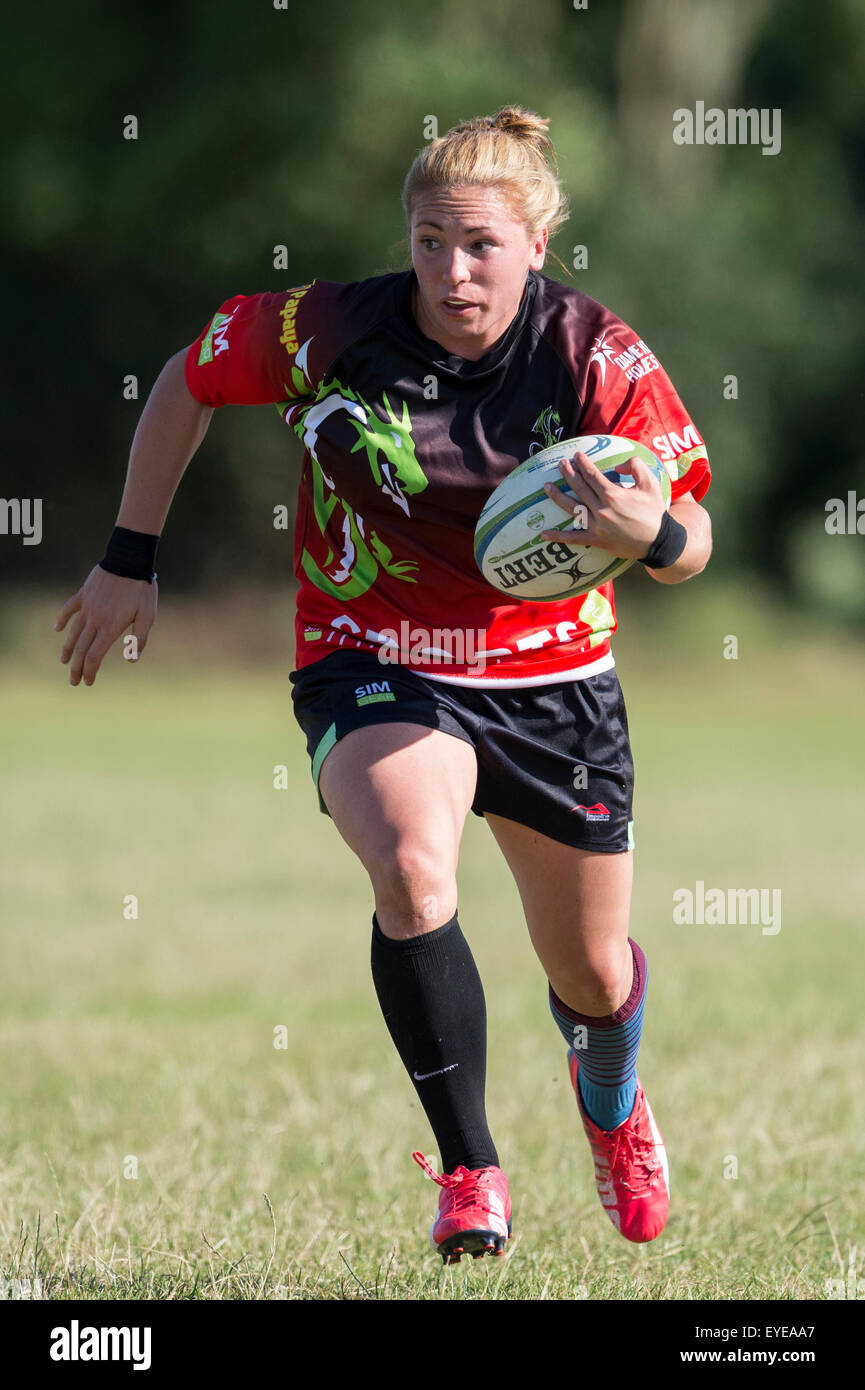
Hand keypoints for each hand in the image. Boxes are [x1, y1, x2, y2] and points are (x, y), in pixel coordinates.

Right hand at [55, 566, 157, 685]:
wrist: (128, 559)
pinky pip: (69, 609)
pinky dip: (62, 619)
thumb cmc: (142, 589)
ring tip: (64, 662)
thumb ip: (139, 638)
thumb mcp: (148, 615)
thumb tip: (131, 660)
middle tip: (74, 682)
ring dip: (68, 649)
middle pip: (81, 649)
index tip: (88, 682)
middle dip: (77, 668)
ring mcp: (87, 606)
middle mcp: (95, 619)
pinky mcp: (84, 594)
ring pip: (73, 632)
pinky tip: (57, 629)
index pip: (94, 656)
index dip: (90, 671)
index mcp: (110, 627)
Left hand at [541, 452, 665, 557]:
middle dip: (568, 473)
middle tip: (560, 464)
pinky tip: (543, 534)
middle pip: (579, 487)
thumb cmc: (654, 511)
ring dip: (557, 496)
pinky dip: (558, 537)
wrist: (659, 541)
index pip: (592, 475)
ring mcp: (597, 526)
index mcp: (613, 494)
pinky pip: (573, 538)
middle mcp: (602, 509)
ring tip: (546, 487)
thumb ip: (635, 466)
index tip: (576, 455)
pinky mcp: (596, 540)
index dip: (582, 463)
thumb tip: (617, 465)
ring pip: (572, 508)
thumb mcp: (650, 483)